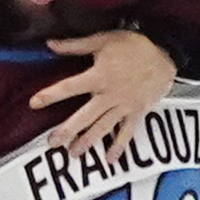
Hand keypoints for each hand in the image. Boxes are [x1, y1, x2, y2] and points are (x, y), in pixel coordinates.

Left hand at [33, 30, 177, 158]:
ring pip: (103, 127)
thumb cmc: (133, 45)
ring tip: (74, 154)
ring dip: (88, 142)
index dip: (50, 95)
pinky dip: (119, 146)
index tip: (34, 103)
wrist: (166, 53)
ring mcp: (124, 106)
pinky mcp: (138, 112)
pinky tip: (110, 159)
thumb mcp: (101, 40)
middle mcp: (110, 95)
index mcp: (98, 77)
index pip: (68, 88)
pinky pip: (127, 133)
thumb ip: (74, 45)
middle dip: (67, 130)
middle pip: (85, 116)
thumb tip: (49, 43)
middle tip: (52, 143)